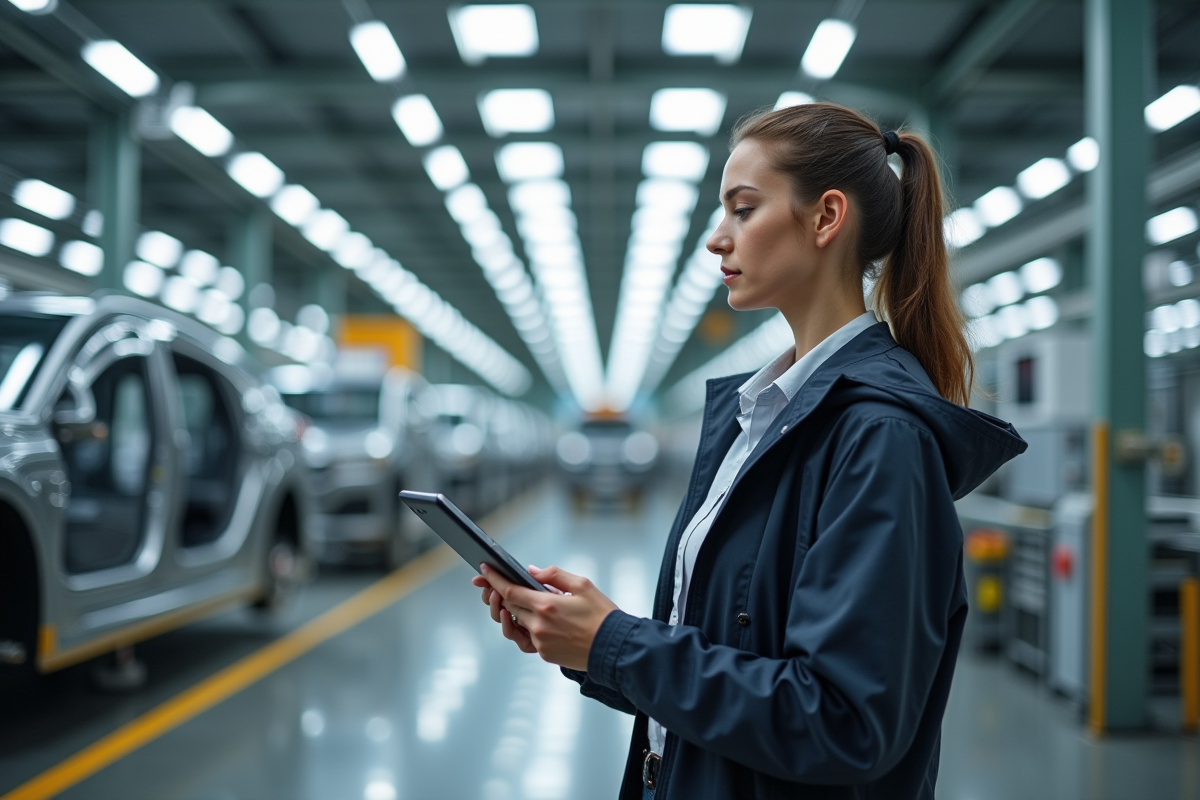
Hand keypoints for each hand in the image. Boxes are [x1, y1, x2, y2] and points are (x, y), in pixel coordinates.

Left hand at [471, 564, 618, 670]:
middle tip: (497, 584)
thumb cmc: (602, 615)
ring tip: (519, 602)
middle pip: (510, 606)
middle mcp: (539, 625)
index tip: (484, 571)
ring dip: (515, 612)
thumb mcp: (582, 585)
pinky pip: (528, 639)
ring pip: (517, 624)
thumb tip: (532, 571)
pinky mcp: (545, 655)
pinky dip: (529, 627)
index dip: (494, 580)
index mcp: (546, 605)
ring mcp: (540, 642)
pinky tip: (537, 619)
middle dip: (501, 594)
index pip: (509, 591)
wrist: (614, 648)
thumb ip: (554, 575)